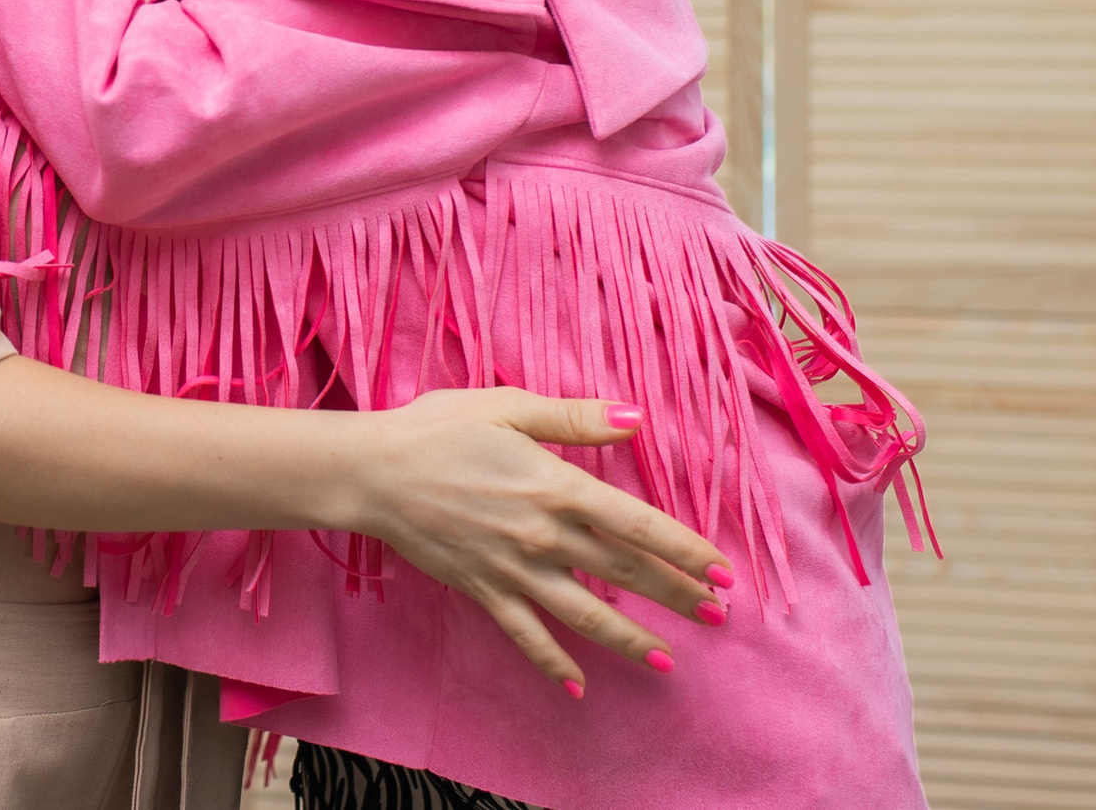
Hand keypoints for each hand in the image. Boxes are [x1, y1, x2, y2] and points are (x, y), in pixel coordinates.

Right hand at [347, 388, 731, 688]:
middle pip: (624, 574)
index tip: (722, 571)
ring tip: (668, 661)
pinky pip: (526, 635)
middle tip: (719, 616)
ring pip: (585, 615)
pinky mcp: (484, 591)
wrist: (372, 472)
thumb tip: (636, 418)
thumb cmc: (438, 429)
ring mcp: (513, 569)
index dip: (686, 551)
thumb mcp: (508, 408)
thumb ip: (575, 417)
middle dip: (677, 596)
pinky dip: (553, 663)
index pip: (638, 526)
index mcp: (557, 486)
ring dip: (630, 641)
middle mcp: (543, 535)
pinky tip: (578, 687)